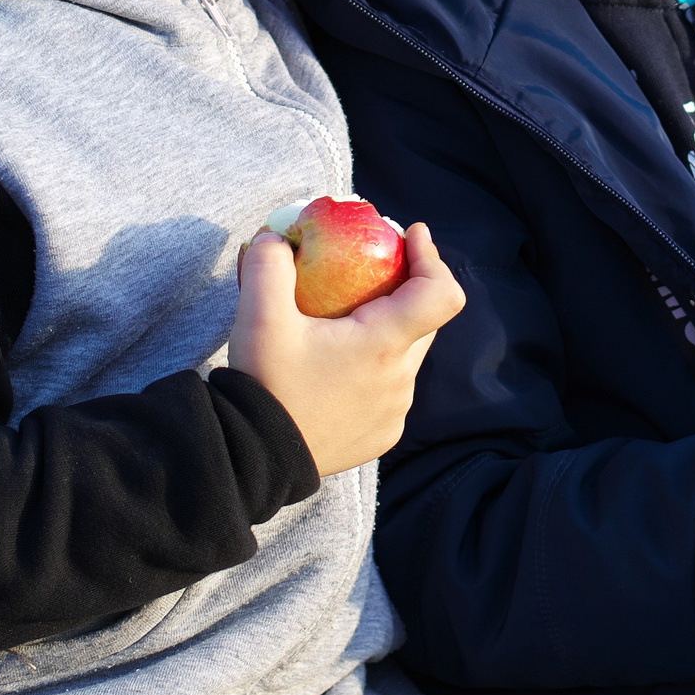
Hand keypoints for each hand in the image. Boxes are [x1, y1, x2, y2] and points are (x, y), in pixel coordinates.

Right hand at [226, 221, 465, 475]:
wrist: (253, 458)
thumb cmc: (264, 385)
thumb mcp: (258, 317)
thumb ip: (270, 264)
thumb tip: (279, 236)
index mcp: (383, 345)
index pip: (441, 294)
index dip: (433, 257)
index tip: (412, 235)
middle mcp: (400, 379)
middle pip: (423, 321)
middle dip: (405, 289)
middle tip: (367, 272)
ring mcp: (395, 412)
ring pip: (405, 357)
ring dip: (386, 333)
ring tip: (342, 325)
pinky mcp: (383, 435)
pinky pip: (389, 390)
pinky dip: (373, 369)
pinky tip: (336, 368)